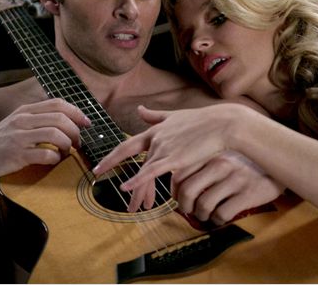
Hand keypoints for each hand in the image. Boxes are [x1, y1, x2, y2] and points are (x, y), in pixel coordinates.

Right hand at [0, 98, 90, 185]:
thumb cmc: (0, 144)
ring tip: (67, 152)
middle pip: (60, 119)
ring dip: (68, 145)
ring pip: (56, 135)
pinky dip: (56, 158)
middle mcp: (22, 120)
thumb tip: (67, 120)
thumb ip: (37, 119)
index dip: (76, 112)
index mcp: (25, 111)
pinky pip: (46, 155)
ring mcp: (19, 137)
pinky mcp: (18, 155)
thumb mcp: (17, 123)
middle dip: (76, 131)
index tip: (86, 123)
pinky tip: (54, 161)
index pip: (57, 103)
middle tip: (79, 142)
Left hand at [94, 104, 251, 201]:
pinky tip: (126, 189)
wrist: (222, 124)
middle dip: (109, 164)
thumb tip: (139, 110)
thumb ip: (155, 115)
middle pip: (128, 154)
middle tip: (95, 175)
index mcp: (156, 130)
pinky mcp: (174, 158)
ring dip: (136, 191)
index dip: (113, 155)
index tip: (99, 166)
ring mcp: (163, 147)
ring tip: (130, 208)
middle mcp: (155, 138)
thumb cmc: (203, 121)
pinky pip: (151, 172)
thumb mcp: (175, 116)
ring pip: (142, 171)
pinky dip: (137, 180)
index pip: (128, 144)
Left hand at [172, 150, 284, 224]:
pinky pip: (222, 214)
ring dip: (201, 215)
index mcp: (211, 154)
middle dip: (184, 206)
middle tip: (189, 211)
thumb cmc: (245, 162)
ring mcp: (235, 179)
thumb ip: (203, 163)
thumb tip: (177, 184)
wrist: (279, 164)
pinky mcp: (248, 194)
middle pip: (187, 191)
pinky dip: (217, 221)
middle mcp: (221, 164)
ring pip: (203, 205)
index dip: (174, 191)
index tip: (178, 198)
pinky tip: (221, 218)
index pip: (179, 174)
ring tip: (206, 215)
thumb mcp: (223, 155)